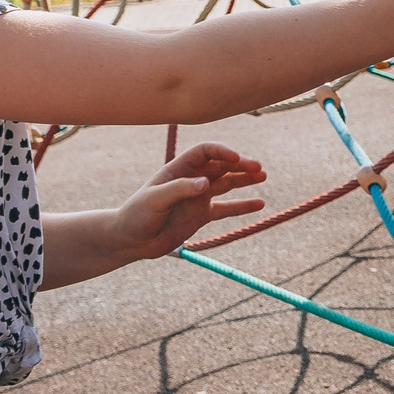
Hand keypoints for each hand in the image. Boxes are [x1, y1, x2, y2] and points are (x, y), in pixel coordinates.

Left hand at [109, 143, 268, 260]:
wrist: (130, 241)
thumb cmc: (136, 216)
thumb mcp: (154, 200)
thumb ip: (180, 190)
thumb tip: (206, 183)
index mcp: (178, 170)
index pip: (205, 152)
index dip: (222, 152)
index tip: (236, 159)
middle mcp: (191, 180)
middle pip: (220, 166)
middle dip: (240, 165)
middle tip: (258, 168)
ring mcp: (198, 198)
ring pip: (227, 184)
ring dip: (244, 179)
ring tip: (263, 176)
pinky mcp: (201, 216)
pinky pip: (226, 209)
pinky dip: (242, 206)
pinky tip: (259, 204)